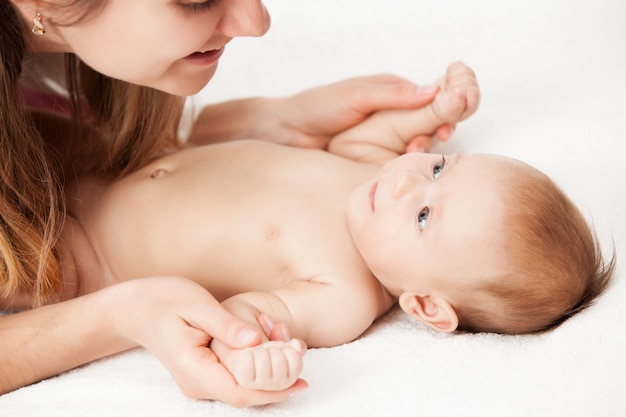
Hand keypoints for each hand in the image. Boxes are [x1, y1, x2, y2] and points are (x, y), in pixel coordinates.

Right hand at [113, 277, 305, 406]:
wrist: (136, 308)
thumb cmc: (164, 300)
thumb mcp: (197, 305)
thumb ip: (225, 325)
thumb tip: (255, 341)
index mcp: (193, 368)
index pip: (238, 392)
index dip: (272, 391)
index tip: (300, 381)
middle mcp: (196, 383)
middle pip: (244, 395)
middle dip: (278, 380)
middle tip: (301, 350)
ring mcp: (199, 381)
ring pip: (242, 387)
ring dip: (270, 371)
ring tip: (289, 340)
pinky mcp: (205, 373)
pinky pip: (235, 377)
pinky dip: (257, 365)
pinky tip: (271, 342)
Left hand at [328, 62, 479, 162]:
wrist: (290, 132)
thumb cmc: (319, 107)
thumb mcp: (357, 96)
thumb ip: (393, 96)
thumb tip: (432, 91)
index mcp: (393, 90)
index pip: (432, 97)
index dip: (445, 108)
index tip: (447, 124)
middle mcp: (395, 112)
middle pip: (429, 121)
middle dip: (437, 129)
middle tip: (437, 139)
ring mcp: (387, 135)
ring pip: (418, 141)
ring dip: (421, 147)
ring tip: (414, 153)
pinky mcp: (378, 154)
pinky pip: (400, 158)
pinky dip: (405, 161)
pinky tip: (404, 164)